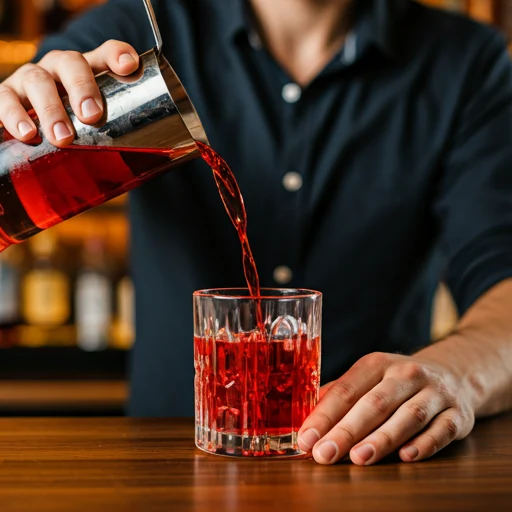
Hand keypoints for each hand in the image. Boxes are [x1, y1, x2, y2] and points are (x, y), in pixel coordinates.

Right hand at [0, 40, 138, 146]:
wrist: (34, 129)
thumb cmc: (77, 128)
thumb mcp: (101, 127)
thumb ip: (122, 138)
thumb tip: (152, 169)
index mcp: (88, 72)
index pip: (105, 53)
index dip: (117, 55)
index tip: (129, 66)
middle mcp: (59, 69)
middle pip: (70, 64)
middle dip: (82, 88)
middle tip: (91, 116)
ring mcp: (31, 80)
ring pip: (37, 80)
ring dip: (50, 108)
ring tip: (62, 137)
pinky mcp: (7, 96)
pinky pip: (3, 98)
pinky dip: (12, 114)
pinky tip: (25, 134)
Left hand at [298, 351, 474, 464]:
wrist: (454, 374)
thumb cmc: (397, 382)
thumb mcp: (368, 378)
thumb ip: (339, 395)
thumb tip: (304, 416)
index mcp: (377, 364)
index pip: (346, 389)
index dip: (324, 415)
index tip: (306, 438)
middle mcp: (406, 374)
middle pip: (374, 403)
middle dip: (346, 430)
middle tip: (324, 453)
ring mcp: (435, 393)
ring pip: (408, 415)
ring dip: (383, 438)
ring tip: (359, 457)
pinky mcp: (458, 414)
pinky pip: (442, 429)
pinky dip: (425, 443)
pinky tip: (406, 457)